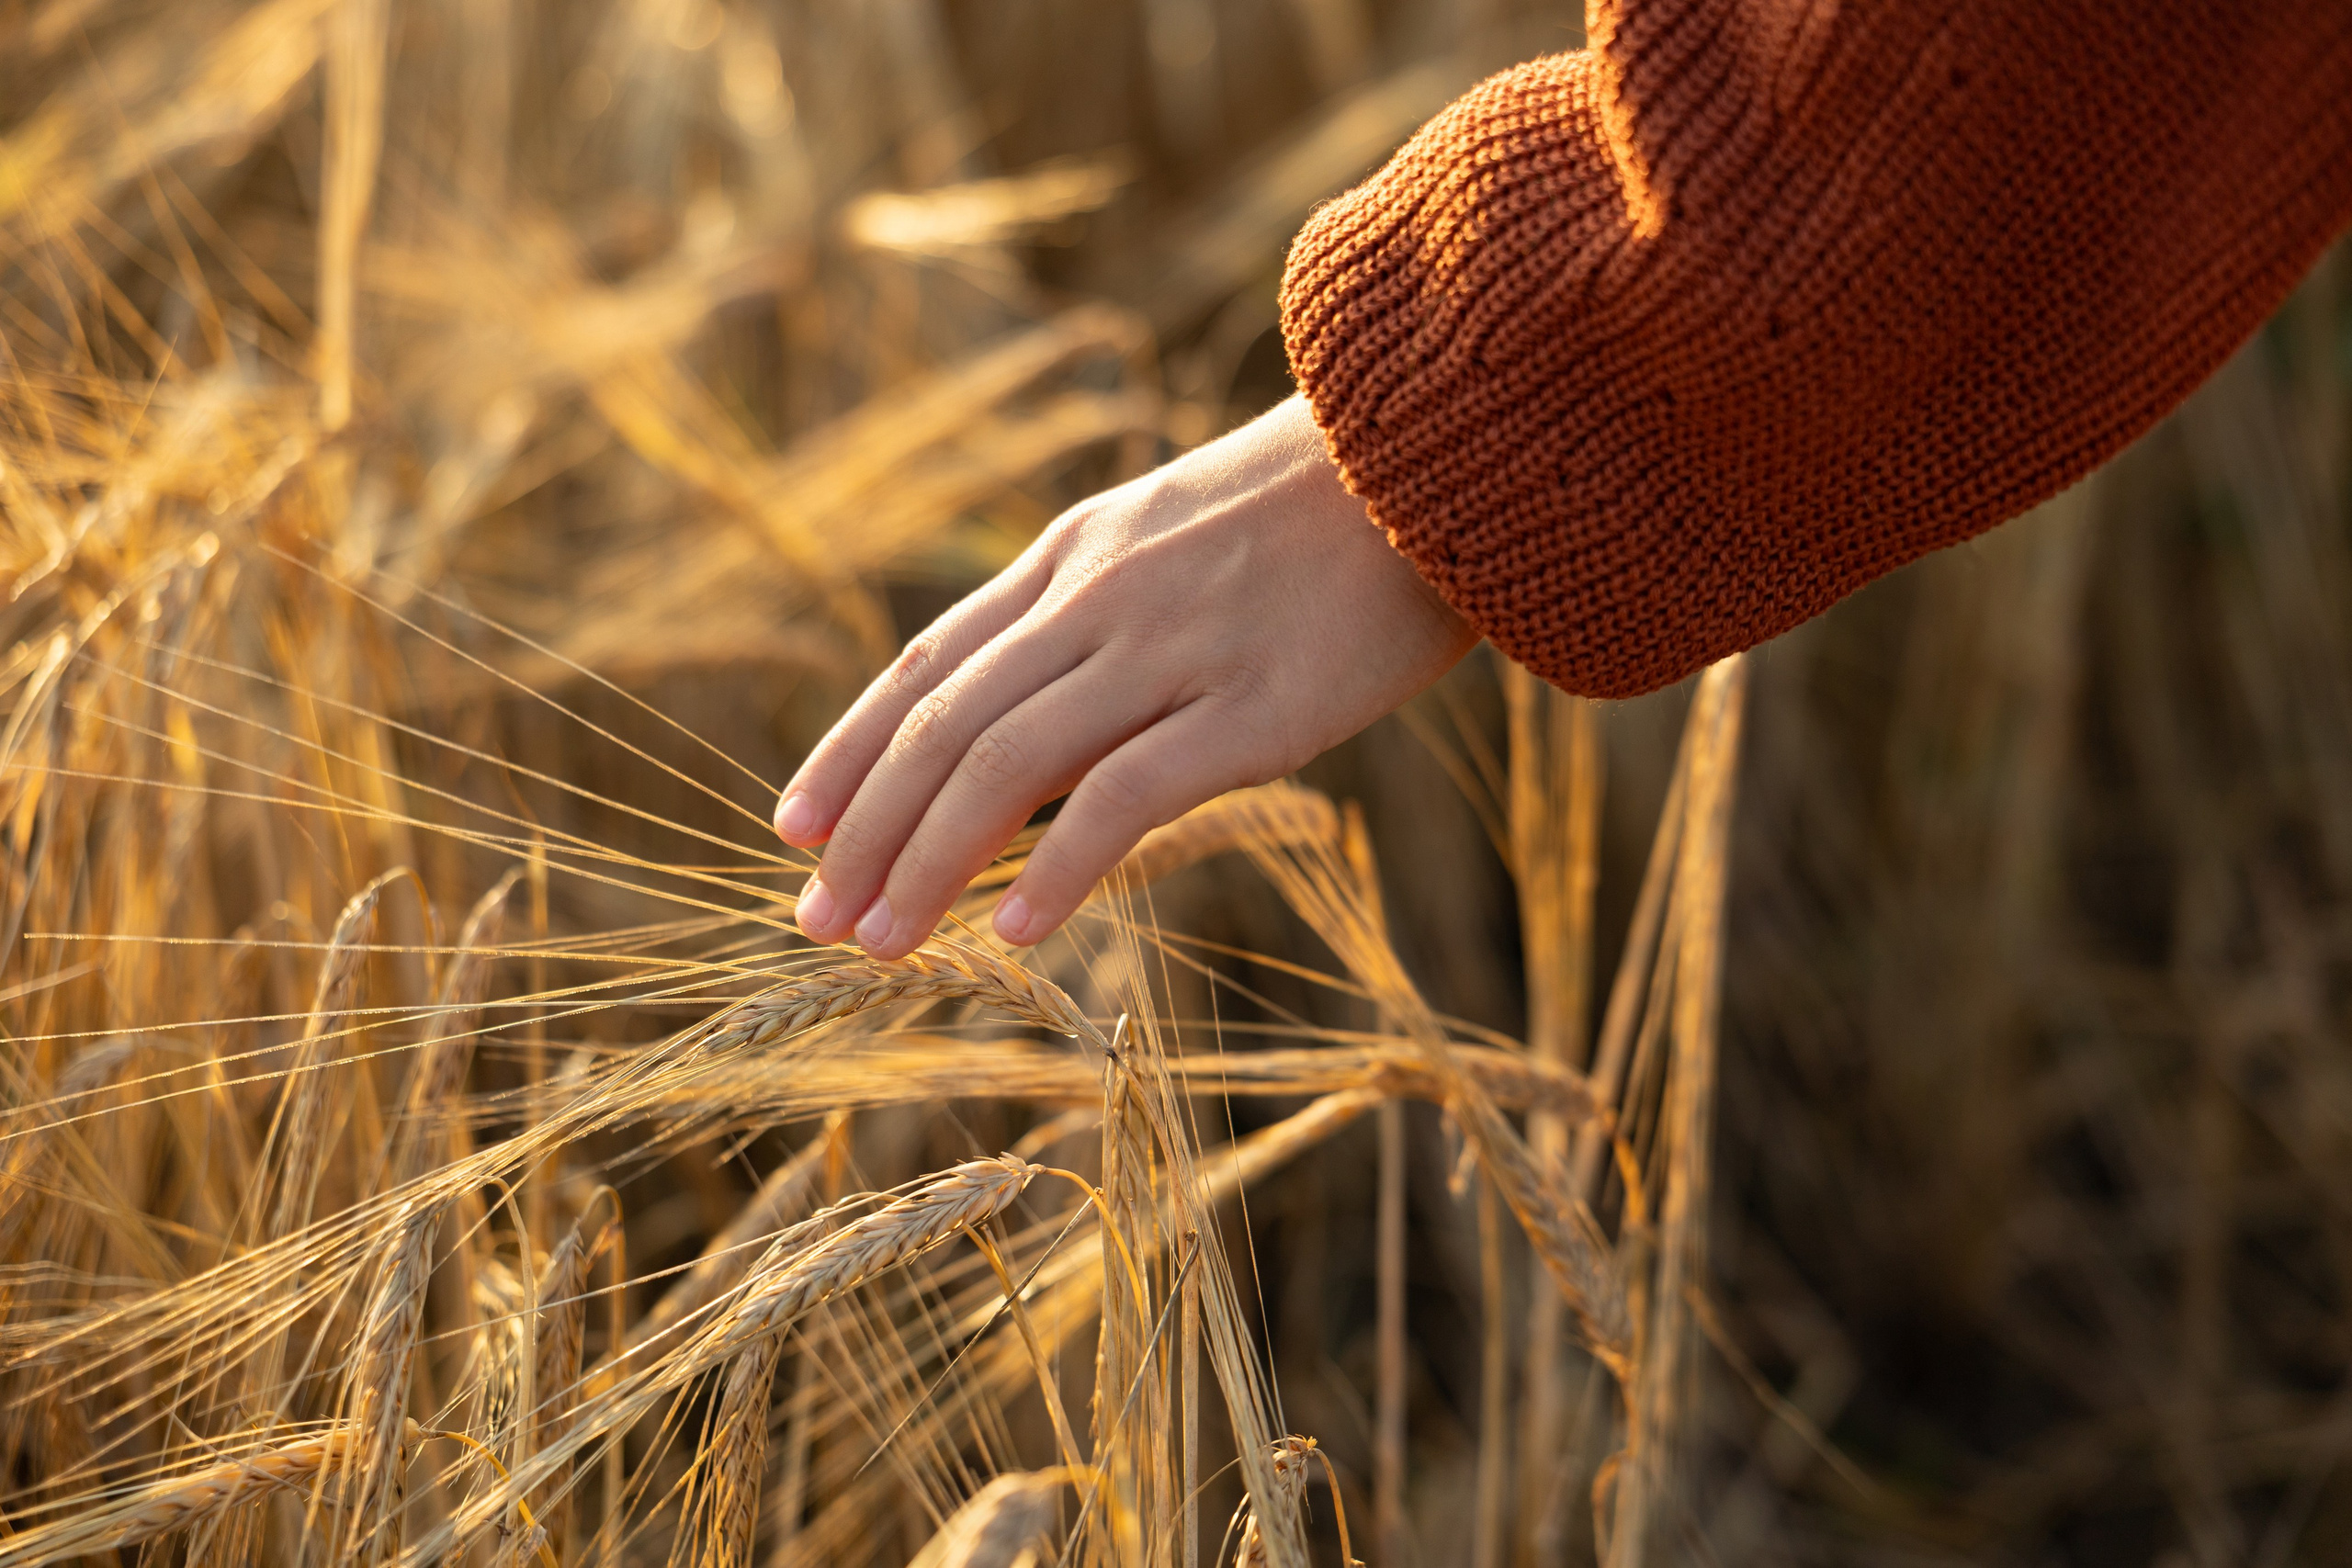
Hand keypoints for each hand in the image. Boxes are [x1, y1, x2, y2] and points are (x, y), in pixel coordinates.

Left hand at [775, 392, 1475, 956]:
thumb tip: (1028, 715)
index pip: (924, 665)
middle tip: (817, 920)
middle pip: (942, 727)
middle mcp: (1095, 600)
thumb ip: (1092, 606)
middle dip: (866, 830)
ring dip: (927, 863)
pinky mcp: (1249, 709)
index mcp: (1071, 556)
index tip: (794, 829)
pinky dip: (1058, 868)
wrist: (1441, 454)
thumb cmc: (1316, 510)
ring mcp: (1167, 652)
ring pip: (1004, 765)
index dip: (848, 751)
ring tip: (878, 944)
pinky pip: (1123, 798)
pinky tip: (1014, 933)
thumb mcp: (1171, 530)